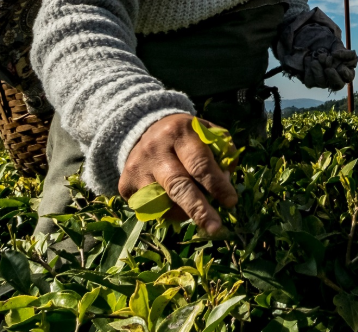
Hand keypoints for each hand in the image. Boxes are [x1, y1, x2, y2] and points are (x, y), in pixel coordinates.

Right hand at [118, 113, 236, 234]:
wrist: (145, 131)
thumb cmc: (185, 136)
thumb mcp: (206, 132)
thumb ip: (222, 151)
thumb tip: (226, 180)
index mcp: (180, 132)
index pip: (200, 163)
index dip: (216, 184)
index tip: (231, 201)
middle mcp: (155, 150)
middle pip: (178, 186)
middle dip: (199, 209)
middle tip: (215, 227)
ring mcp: (138, 169)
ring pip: (164, 202)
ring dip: (185, 211)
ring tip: (198, 210)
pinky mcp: (125, 185)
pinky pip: (151, 209)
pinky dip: (168, 211)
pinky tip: (176, 202)